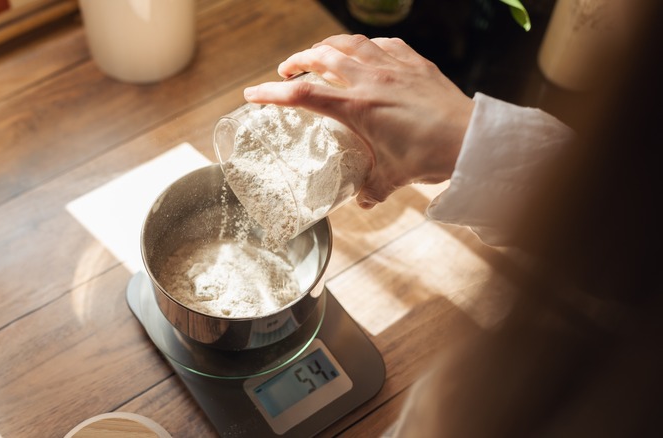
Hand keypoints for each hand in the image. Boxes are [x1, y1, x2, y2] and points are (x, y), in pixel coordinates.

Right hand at [243, 34, 473, 208]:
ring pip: (349, 42)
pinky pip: (383, 44)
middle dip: (297, 60)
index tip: (252, 94)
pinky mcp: (415, 62)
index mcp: (357, 106)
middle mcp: (370, 79)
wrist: (469, 139)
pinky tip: (365, 52)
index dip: (272, 92)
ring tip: (318, 52)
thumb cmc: (429, 157)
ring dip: (326, 45)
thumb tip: (362, 201)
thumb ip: (372, 188)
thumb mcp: (392, 178)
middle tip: (287, 70)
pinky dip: (365, 46)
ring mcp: (393, 66)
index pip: (302, 94)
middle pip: (320, 56)